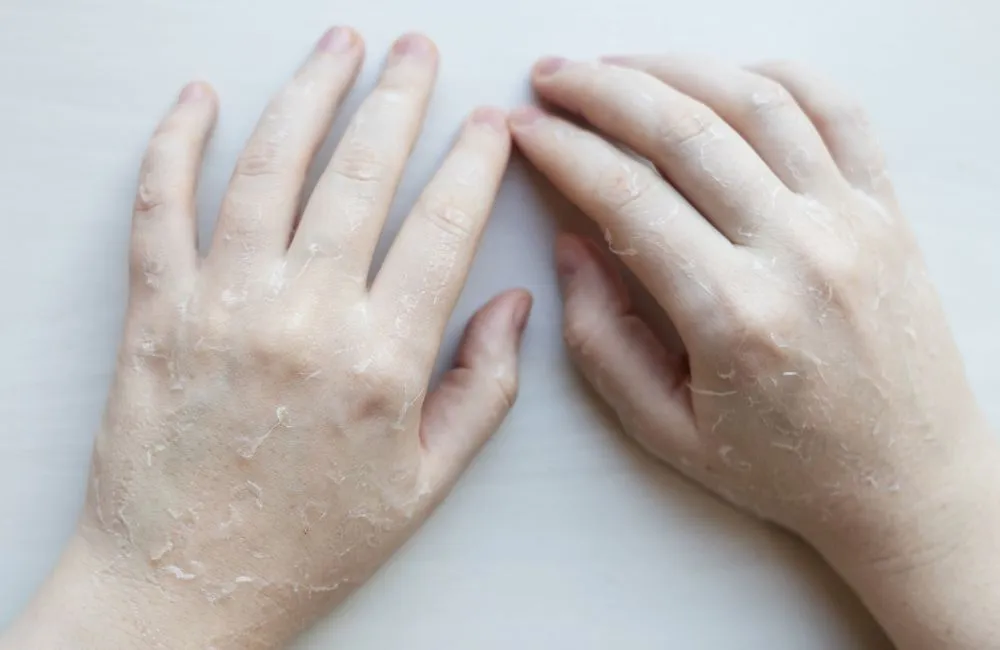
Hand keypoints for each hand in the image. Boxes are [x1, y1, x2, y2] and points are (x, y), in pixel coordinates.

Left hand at [2, 29, 528, 649]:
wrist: (183, 586)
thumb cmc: (307, 543)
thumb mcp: (425, 484)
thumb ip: (483, 389)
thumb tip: (515, 306)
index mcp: (380, 363)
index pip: (443, 229)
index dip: (473, 164)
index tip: (490, 124)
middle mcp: (302, 320)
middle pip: (362, 176)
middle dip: (398, 99)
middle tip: (418, 52)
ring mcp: (222, 307)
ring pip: (268, 168)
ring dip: (309, 94)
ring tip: (338, 45)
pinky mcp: (156, 312)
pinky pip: (158, 206)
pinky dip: (175, 143)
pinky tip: (200, 100)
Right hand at [510, 56, 999, 647]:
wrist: (906, 484)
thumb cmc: (788, 469)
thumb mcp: (666, 432)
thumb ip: (602, 341)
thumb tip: (571, 246)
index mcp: (735, 316)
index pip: (627, 197)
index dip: (562, 151)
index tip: (524, 128)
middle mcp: (799, 253)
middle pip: (683, 131)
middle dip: (602, 90)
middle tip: (553, 78)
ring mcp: (851, 223)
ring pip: (755, 102)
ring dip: (675, 68)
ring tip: (620, 65)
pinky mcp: (884, 211)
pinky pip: (836, 110)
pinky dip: (774, 75)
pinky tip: (722, 76)